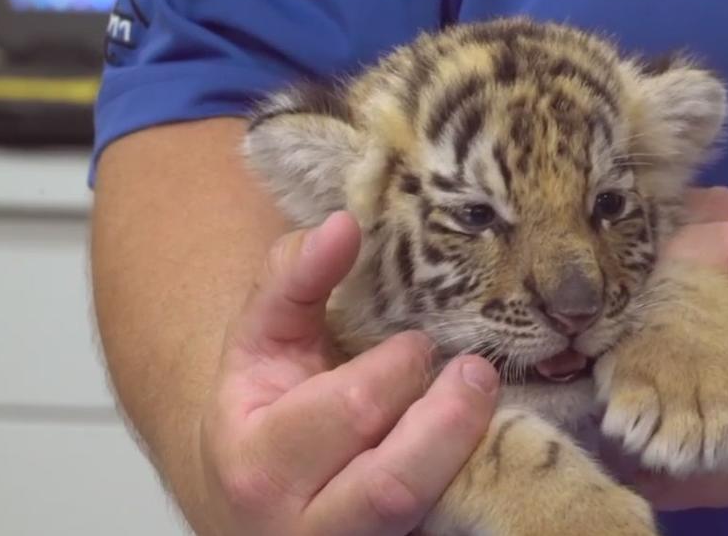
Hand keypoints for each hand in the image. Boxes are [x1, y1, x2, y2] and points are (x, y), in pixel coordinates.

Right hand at [198, 211, 499, 534]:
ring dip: (463, 454)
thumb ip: (293, 278)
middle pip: (392, 483)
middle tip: (474, 371)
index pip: (350, 411)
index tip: (419, 343)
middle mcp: (299, 523)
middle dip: (446, 419)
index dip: (399, 369)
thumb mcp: (260, 340)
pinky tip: (480, 447)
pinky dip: (467, 487)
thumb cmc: (261, 409)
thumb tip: (344, 223)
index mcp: (259, 460)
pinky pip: (439, 528)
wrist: (246, 497)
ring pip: (418, 516)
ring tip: (480, 397)